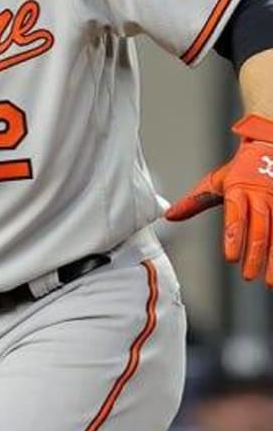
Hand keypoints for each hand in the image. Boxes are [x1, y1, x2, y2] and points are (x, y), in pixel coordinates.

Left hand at [165, 115, 272, 281]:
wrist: (270, 147)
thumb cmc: (240, 168)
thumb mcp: (217, 182)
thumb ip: (195, 202)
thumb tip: (168, 216)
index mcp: (240, 189)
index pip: (236, 216)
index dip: (234, 237)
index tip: (230, 259)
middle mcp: (263, 196)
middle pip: (260, 229)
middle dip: (254, 255)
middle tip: (247, 277)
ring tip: (270, 283)